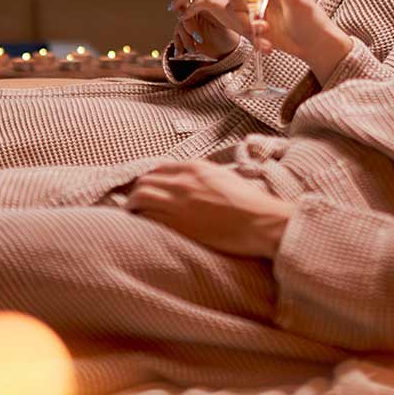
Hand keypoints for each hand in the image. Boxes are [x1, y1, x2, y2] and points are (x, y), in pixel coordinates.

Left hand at [125, 160, 294, 257]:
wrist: (260, 222)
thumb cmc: (251, 203)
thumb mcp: (226, 178)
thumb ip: (206, 177)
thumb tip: (197, 184)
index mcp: (196, 167)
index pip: (160, 167)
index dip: (151, 178)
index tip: (149, 188)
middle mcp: (182, 181)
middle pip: (145, 180)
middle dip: (137, 191)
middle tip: (136, 203)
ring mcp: (177, 202)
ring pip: (139, 197)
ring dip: (133, 205)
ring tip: (133, 215)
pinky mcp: (176, 224)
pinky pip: (147, 218)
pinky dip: (140, 220)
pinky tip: (141, 227)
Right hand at [220, 0, 352, 81]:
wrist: (316, 46)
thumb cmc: (312, 18)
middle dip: (235, 1)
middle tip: (244, 9)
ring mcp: (255, 12)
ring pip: (235, 14)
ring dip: (247, 24)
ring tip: (265, 29)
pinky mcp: (255, 29)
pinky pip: (246, 33)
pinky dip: (256, 40)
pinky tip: (268, 46)